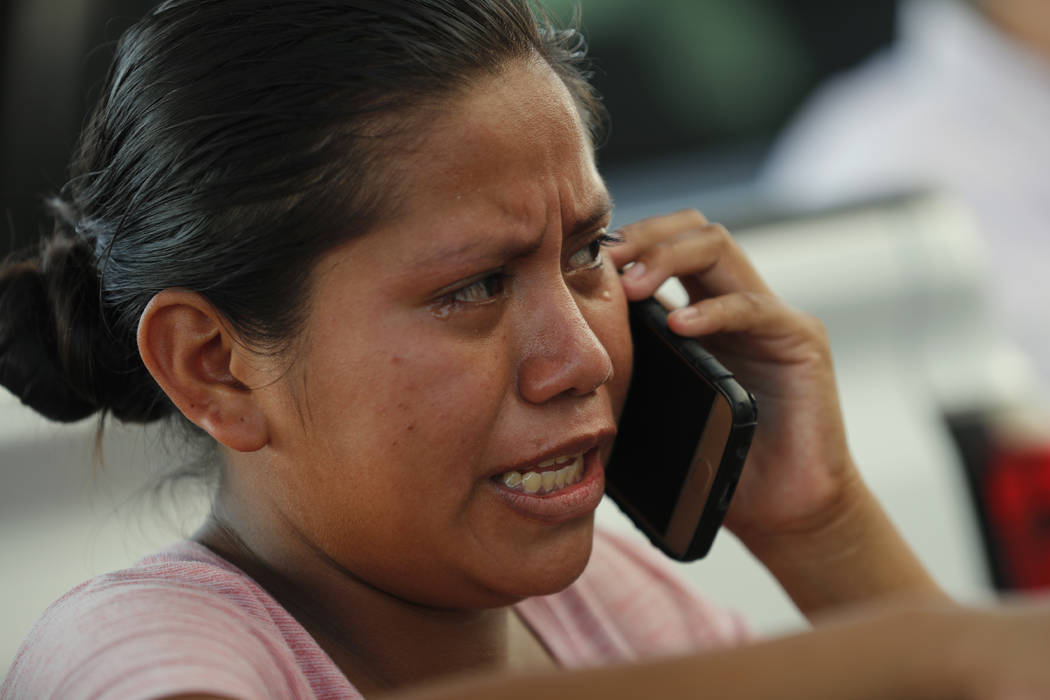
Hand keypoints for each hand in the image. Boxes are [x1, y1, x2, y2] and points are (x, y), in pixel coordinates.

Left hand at [607, 209, 858, 541]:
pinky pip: (755, 308)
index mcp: (700, 313)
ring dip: (669, 256)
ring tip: (632, 285)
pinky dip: (714, 311)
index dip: (623, 244)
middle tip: (604, 260)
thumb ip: (626, 378)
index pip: (663, 247)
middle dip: (644, 236)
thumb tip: (557, 374)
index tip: (577, 262)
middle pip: (691, 230)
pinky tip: (681, 325)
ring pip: (719, 248)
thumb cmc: (718, 464)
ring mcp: (770, 317)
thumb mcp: (657, 411)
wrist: (782, 509)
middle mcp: (735, 302)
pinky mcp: (802, 341)